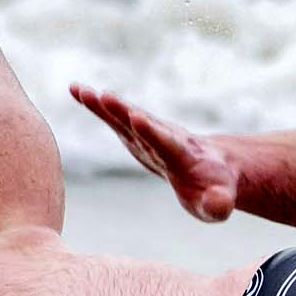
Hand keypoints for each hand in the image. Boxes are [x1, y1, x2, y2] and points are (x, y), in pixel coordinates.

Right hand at [69, 84, 237, 221]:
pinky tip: (75, 90)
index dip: (153, 132)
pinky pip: (114, 117)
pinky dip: (96, 104)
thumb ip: (219, 204)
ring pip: (125, 117)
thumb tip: (219, 205)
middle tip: (106, 97)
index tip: (139, 118)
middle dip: (125, 112)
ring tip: (82, 90)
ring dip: (105, 105)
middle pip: (142, 124)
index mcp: (183, 157)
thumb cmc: (214, 188)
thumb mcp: (219, 203)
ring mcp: (148, 134)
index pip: (167, 144)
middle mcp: (164, 139)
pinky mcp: (135, 133)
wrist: (212, 165)